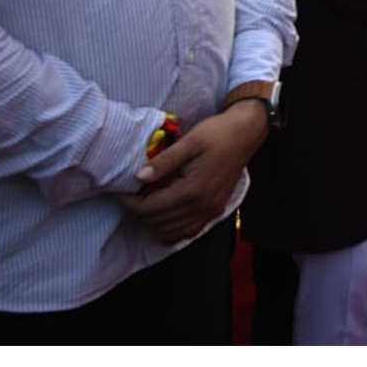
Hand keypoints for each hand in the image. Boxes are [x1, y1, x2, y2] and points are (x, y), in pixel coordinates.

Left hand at [121, 101, 268, 243]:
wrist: (247, 133)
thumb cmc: (217, 133)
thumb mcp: (189, 141)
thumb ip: (164, 161)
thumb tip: (138, 177)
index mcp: (193, 190)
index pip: (149, 208)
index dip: (129, 202)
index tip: (119, 191)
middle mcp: (201, 206)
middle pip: (156, 223)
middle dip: (138, 212)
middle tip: (130, 195)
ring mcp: (210, 211)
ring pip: (169, 233)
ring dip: (152, 222)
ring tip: (146, 202)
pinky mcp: (215, 211)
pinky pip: (186, 233)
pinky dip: (170, 229)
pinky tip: (165, 214)